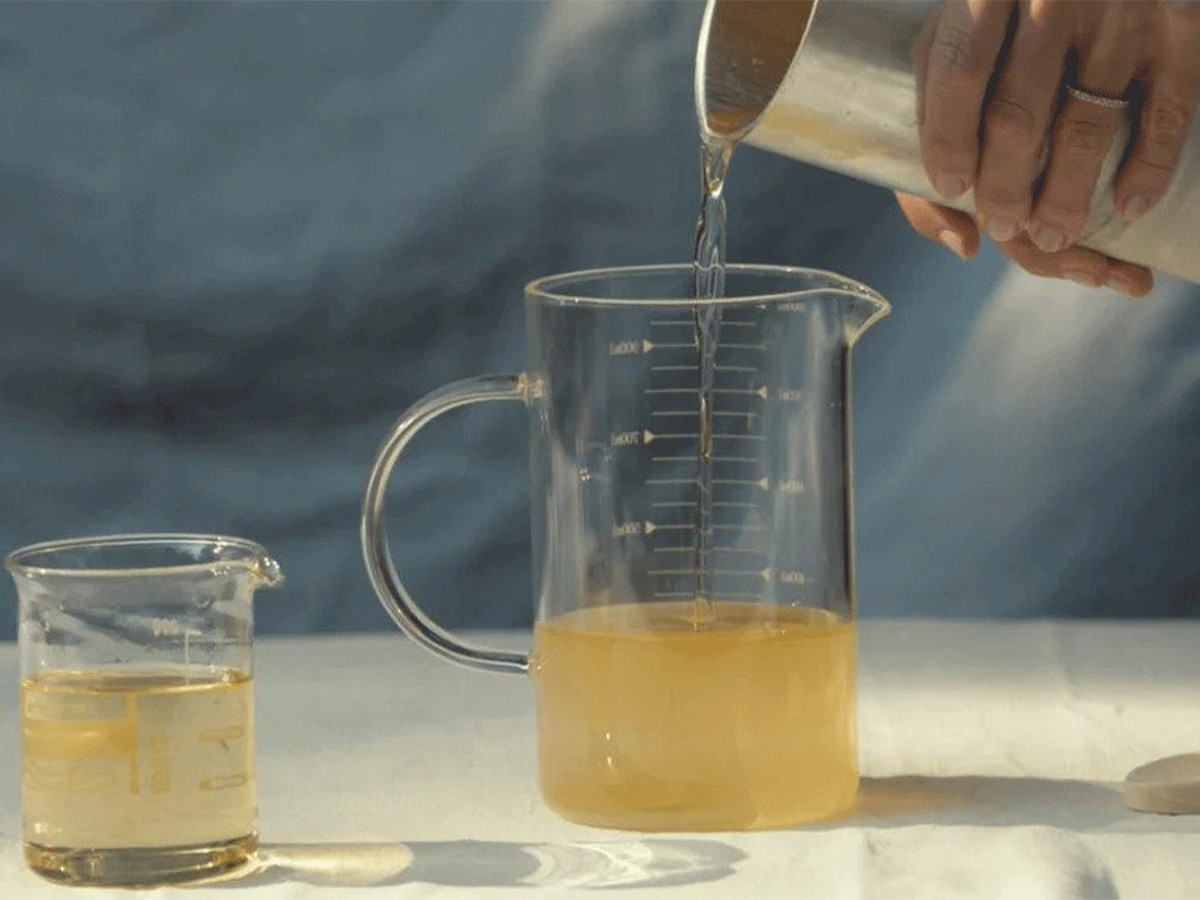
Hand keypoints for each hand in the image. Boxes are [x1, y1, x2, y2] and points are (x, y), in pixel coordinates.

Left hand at [899, 0, 1199, 296]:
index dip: (949, 143)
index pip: (959, 74)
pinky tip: (1127, 208)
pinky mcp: (1180, 28)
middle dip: (1006, 187)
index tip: (954, 188)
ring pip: (1086, 126)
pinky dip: (1147, 170)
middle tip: (1005, 225)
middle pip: (1018, 113)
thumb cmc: (1008, 16)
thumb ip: (938, 116)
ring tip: (1052, 236)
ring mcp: (1122, 11)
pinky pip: (1167, 114)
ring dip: (1066, 197)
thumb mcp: (958, 37)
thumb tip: (960, 232)